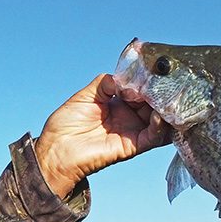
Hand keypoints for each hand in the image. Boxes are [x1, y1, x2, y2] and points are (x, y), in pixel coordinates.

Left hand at [34, 73, 170, 197]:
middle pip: (153, 103)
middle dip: (158, 92)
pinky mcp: (132, 146)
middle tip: (161, 83)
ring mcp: (131, 131)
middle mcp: (128, 117)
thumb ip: (106, 83)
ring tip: (164, 98)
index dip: (146, 81)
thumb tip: (124, 78)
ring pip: (159, 120)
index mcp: (118, 103)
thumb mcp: (85, 95)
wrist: (56, 150)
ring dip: (164, 109)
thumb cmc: (65, 124)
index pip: (140, 89)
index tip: (151, 72)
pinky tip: (158, 115)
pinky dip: (160, 127)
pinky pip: (153, 137)